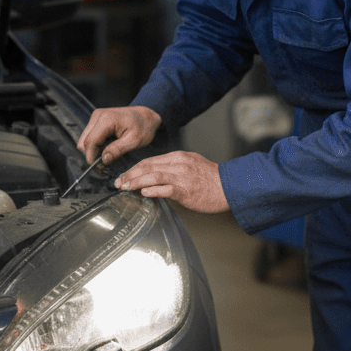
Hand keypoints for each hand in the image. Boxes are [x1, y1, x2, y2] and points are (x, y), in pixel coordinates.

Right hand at [77, 106, 161, 164]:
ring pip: (85, 140)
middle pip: (84, 141)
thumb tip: (103, 160)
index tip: (99, 168)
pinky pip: (90, 137)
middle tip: (105, 165)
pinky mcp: (97, 120)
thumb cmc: (144, 126)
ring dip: (94, 151)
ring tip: (108, 156)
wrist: (147, 115)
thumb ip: (117, 150)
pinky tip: (108, 148)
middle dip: (92, 155)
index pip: (90, 142)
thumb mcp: (134, 141)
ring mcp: (96, 117)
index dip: (92, 157)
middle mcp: (98, 116)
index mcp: (106, 119)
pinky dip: (97, 145)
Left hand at [114, 151, 228, 214]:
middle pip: (148, 166)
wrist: (231, 185)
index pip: (150, 160)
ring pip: (153, 176)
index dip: (134, 168)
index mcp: (179, 157)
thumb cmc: (212, 179)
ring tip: (125, 187)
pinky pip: (166, 189)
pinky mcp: (187, 191)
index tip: (125, 175)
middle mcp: (179, 164)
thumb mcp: (192, 164)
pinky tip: (144, 193)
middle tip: (118, 182)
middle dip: (130, 174)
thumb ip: (175, 167)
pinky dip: (153, 190)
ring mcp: (182, 177)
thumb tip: (157, 176)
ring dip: (136, 181)